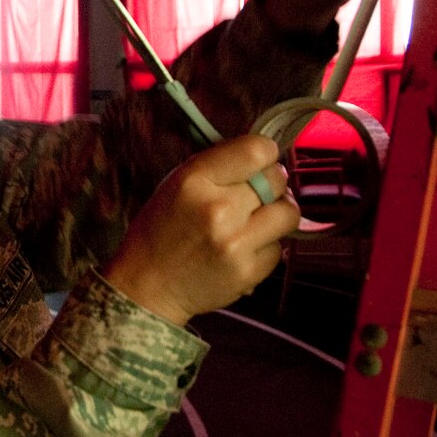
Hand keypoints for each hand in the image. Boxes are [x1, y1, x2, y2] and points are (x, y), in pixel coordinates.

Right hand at [101, 134, 298, 325]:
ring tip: (256, 220)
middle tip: (258, 193)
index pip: (255, 150)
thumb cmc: (160, 232)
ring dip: (277, 214)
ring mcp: (235, 243)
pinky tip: (244, 248)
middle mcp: (218, 209)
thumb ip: (218, 168)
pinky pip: (278, 248)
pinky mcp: (248, 272)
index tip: (262, 161)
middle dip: (272, 183)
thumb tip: (263, 157)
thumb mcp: (176, 184)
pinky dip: (266, 246)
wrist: (148, 286)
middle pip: (277, 180)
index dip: (265, 153)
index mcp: (195, 180)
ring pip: (288, 214)